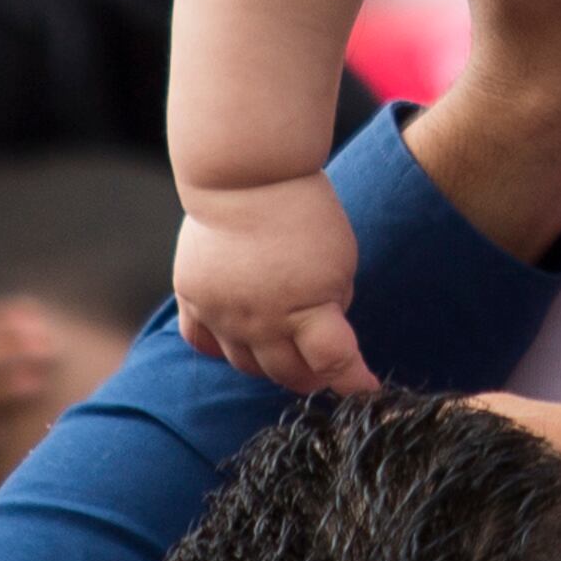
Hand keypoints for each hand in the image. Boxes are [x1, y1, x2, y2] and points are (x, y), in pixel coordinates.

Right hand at [173, 175, 366, 394]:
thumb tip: (324, 334)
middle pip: (288, 374)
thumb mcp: (340, 260)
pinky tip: (241, 336)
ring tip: (286, 351)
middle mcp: (259, 321)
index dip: (355, 380)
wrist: (247, 176)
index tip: (368, 385)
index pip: (333, 363)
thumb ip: (333, 304)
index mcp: (305, 310)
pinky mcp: (192, 298)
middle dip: (313, 375)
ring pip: (246, 366)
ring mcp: (221, 314)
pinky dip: (222, 347)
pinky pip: (202, 342)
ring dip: (271, 365)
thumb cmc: (304, 212)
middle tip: (324, 367)